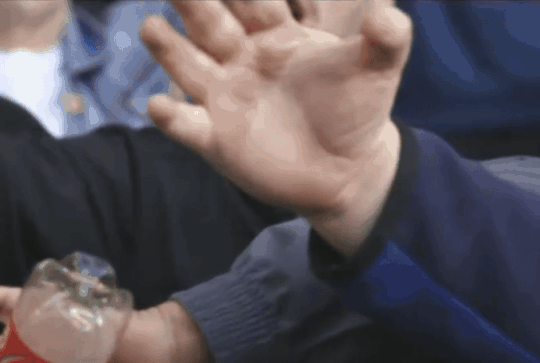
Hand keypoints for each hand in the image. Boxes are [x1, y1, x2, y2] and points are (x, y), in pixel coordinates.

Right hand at [140, 0, 411, 250]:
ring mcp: (225, 99)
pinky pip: (188, 126)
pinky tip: (158, 106)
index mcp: (277, 36)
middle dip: (194, 2)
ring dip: (169, 49)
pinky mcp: (216, 139)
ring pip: (189, 67)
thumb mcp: (378, 70)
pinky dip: (172, 118)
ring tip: (150, 27)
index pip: (253, 0)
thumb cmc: (357, 110)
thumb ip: (387, 39)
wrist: (347, 169)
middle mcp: (243, 61)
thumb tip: (389, 16)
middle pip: (212, 24)